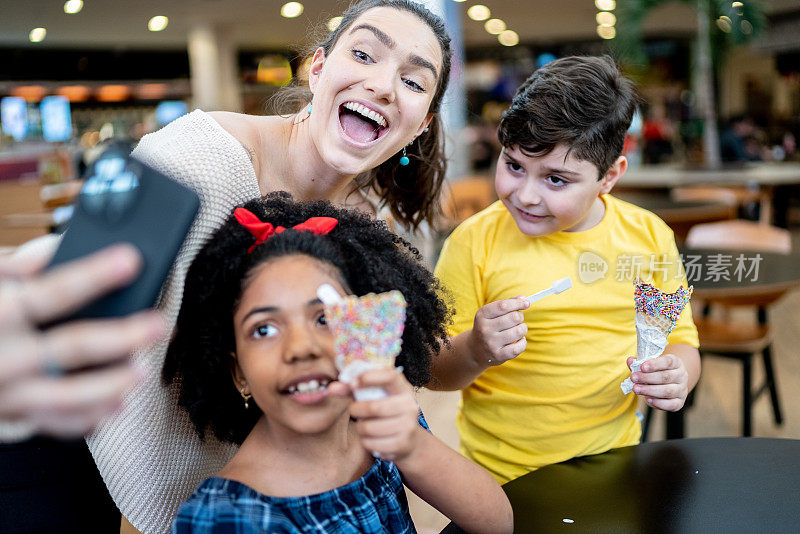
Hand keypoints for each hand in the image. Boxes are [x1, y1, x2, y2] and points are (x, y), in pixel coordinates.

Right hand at [0, 244, 164, 437]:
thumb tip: (62, 245)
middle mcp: (4, 356)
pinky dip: (87, 417)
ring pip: (66, 396)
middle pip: (71, 347)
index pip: (52, 292)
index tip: (130, 260)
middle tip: (159, 325)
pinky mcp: (13, 413)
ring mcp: (9, 391)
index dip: (93, 275)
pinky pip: (55, 423)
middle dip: (121, 336)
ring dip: (110, 386)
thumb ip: (19, 265)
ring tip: (141, 373)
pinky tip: (116, 404)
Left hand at [348, 367, 420, 462]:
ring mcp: (408, 425)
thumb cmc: (385, 412)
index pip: (390, 376)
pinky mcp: (402, 444)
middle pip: (374, 407)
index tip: (352, 383)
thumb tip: (331, 388)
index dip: (370, 377)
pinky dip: (366, 441)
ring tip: (366, 426)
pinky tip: (373, 439)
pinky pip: (371, 443)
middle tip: (355, 411)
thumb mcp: (373, 397)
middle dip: (357, 410)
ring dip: (360, 428)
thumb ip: (352, 389)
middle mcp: (409, 405)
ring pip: (369, 427)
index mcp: (403, 388)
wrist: (409, 440)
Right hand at [470, 296, 528, 365]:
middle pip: (514, 317)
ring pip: (519, 331)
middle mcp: (484, 329)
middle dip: (520, 317)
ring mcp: (491, 343)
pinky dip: (523, 342)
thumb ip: (507, 304)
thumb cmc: (488, 327)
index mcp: (482, 315)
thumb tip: (524, 298)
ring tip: (518, 330)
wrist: (475, 350)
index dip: (518, 303)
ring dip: (523, 329)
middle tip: (517, 319)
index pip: (503, 305)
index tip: (527, 303)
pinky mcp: (498, 355)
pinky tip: (519, 340)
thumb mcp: (492, 314)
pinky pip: (519, 347)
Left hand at [627, 353, 688, 411]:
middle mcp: (681, 376)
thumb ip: (639, 363)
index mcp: (676, 363)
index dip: (655, 364)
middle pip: (666, 377)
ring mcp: (682, 390)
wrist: (672, 383)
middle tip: (633, 378)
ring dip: (650, 390)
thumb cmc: (658, 371)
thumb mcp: (650, 364)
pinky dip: (659, 403)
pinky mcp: (680, 402)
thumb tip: (630, 361)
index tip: (642, 367)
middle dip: (647, 378)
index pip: (668, 362)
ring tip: (636, 389)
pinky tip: (648, 399)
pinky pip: (671, 404)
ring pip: (667, 391)